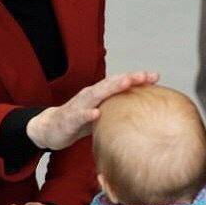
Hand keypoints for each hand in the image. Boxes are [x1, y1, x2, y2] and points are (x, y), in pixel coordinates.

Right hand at [26, 71, 158, 150]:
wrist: (49, 128)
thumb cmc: (78, 121)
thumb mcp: (101, 115)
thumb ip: (116, 110)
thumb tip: (142, 114)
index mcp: (99, 94)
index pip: (120, 83)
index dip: (137, 79)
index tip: (156, 77)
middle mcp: (90, 95)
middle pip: (111, 84)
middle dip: (128, 78)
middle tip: (145, 75)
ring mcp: (79, 105)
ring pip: (96, 94)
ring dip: (111, 88)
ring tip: (126, 83)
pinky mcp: (69, 118)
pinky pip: (79, 115)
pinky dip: (87, 113)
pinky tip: (96, 113)